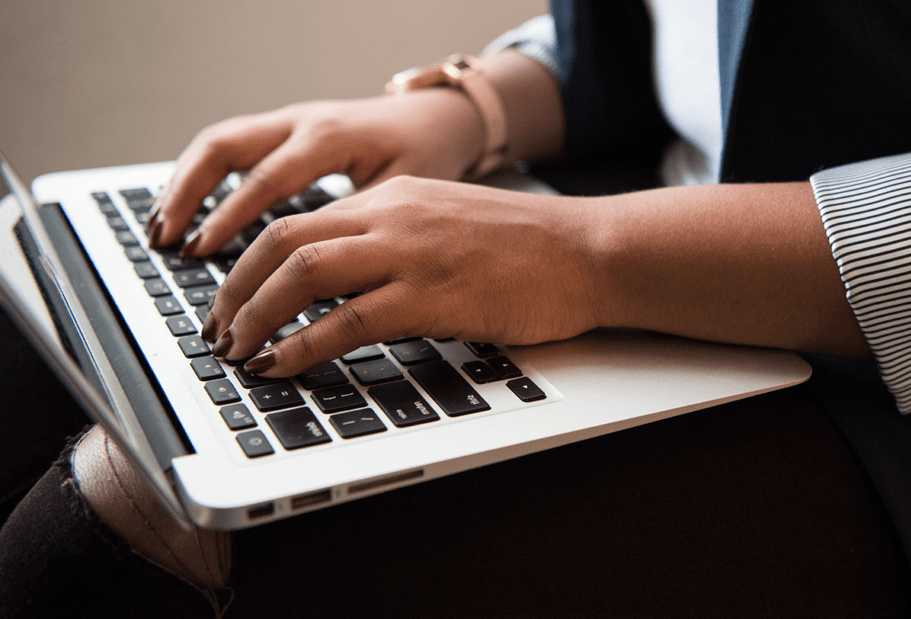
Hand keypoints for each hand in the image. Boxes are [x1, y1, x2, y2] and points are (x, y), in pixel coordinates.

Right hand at [147, 89, 485, 255]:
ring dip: (184, 184)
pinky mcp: (283, 130)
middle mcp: (300, 122)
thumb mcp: (400, 192)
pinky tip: (184, 211)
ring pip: (218, 143)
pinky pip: (230, 147)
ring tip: (161, 230)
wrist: (436, 117)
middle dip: (187, 194)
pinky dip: (201, 178)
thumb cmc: (424, 155)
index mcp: (329, 137)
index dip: (231, 217)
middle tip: (165, 241)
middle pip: (224, 147)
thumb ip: (356, 227)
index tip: (202, 251)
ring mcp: (288, 122)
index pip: (266, 178)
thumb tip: (317, 279)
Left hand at [201, 176, 603, 376]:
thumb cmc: (527, 249)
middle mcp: (392, 215)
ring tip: (239, 350)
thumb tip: (342, 286)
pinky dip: (303, 345)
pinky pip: (348, 320)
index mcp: (392, 197)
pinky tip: (284, 363)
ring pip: (303, 273)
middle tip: (219, 330)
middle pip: (282, 241)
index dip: (249, 265)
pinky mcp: (434, 295)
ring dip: (257, 315)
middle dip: (235, 290)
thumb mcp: (446, 225)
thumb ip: (393, 243)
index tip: (232, 299)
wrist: (588, 252)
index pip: (296, 222)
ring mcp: (411, 253)